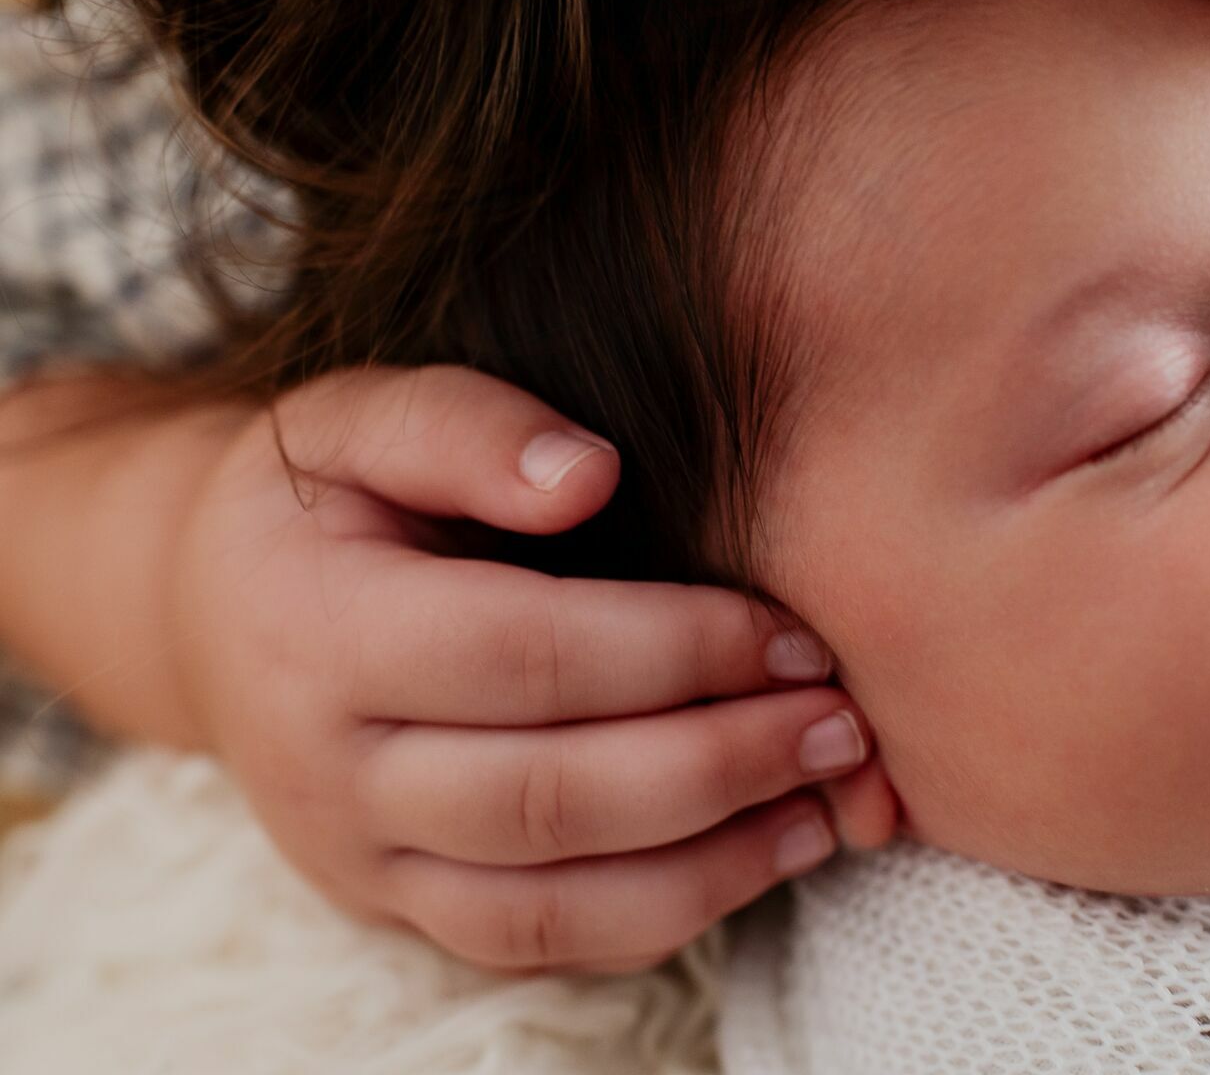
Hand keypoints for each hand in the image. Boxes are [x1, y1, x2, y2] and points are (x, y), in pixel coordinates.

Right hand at [164, 365, 894, 972]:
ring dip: (712, 863)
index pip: (522, 655)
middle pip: (547, 796)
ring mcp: (362, 861)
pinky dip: (665, 914)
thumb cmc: (324, 498)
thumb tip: (588, 473)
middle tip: (840, 721)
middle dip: (719, 762)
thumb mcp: (363, 417)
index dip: (675, 648)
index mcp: (320, 630)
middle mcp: (329, 770)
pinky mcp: (402, 912)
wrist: (214, 613)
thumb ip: (467, 427)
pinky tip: (763, 852)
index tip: (793, 630)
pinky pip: (541, 946)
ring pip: (551, 906)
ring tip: (826, 801)